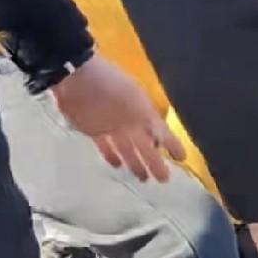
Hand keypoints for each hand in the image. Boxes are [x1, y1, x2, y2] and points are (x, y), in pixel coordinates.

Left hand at [52, 55, 185, 182]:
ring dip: (135, 162)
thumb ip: (147, 123)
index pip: (162, 131)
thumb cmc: (109, 87)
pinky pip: (105, 145)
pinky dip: (110, 155)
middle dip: (155, 161)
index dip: (172, 144)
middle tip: (163, 179)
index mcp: (143, 111)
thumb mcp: (135, 104)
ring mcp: (111, 125)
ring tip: (142, 178)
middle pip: (145, 145)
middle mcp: (130, 120)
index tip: (181, 158)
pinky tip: (117, 165)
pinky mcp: (93, 129)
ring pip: (127, 148)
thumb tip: (159, 142)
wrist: (75, 78)